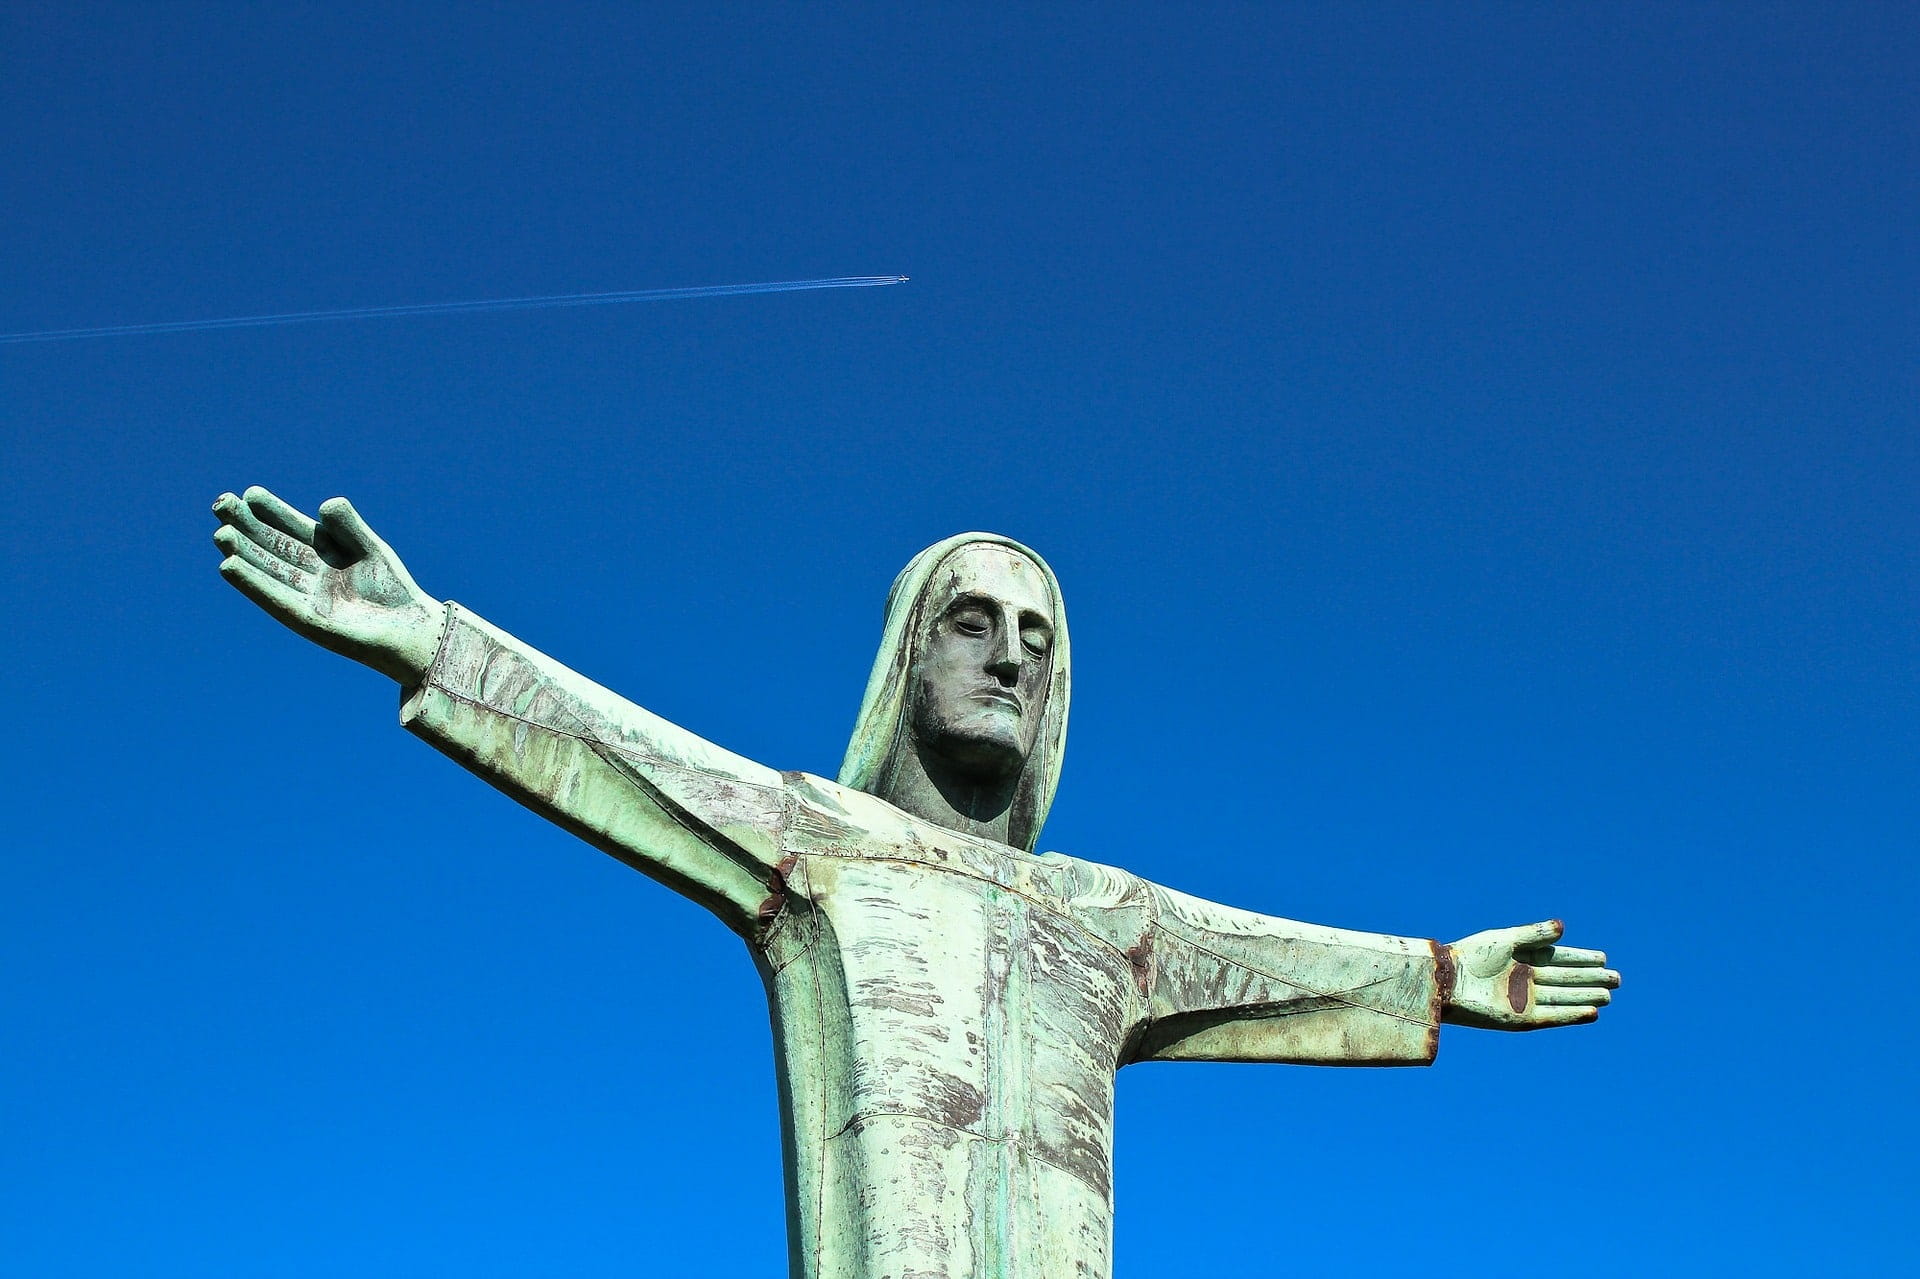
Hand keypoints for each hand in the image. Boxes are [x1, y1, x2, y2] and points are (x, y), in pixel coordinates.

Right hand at [213, 486, 442, 683]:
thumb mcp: (370, 548)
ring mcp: (307, 598)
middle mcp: (311, 574)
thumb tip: (325, 504)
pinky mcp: (308, 621)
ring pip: (269, 570)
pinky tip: (229, 566)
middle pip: (273, 546)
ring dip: (244, 553)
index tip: (249, 493)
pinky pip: (275, 599)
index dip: (271, 511)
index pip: (292, 527)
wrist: (413, 630)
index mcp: (326, 552)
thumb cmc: (393, 589)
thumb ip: (348, 526)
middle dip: (248, 527)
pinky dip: (253, 583)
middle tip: (221, 503)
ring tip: (220, 533)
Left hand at [1442, 920, 1618, 1030]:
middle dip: (1591, 979)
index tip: (1604, 958)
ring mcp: (1526, 1000)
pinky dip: (1572, 1015)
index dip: (1581, 958)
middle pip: (1567, 979)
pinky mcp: (1522, 1019)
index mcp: (1523, 957)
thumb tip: (1563, 928)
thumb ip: (1534, 934)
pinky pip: (1553, 1017)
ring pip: (1564, 998)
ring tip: (1609, 994)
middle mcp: (1528, 979)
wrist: (1448, 982)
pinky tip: (1592, 1012)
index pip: (1560, 958)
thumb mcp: (1506, 940)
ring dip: (1586, 997)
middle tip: (1617, 979)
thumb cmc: (1471, 956)